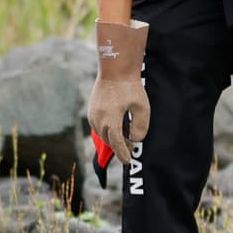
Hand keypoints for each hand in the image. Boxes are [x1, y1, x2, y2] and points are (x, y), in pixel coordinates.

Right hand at [87, 19, 150, 164]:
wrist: (114, 70)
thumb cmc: (130, 88)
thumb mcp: (142, 107)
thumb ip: (140, 126)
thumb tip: (136, 139)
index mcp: (110, 120)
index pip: (116, 143)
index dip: (123, 154)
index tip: (128, 161)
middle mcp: (98, 119)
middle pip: (109, 140)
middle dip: (119, 146)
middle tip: (131, 148)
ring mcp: (92, 115)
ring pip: (102, 134)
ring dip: (112, 138)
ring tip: (124, 138)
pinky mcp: (91, 110)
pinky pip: (98, 126)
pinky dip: (107, 131)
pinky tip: (115, 128)